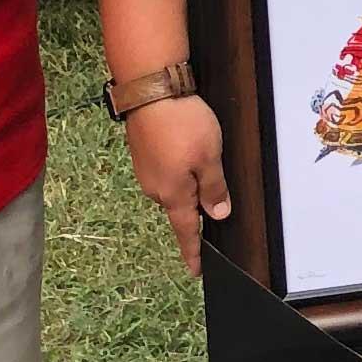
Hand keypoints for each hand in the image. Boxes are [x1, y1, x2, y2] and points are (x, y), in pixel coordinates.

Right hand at [124, 94, 230, 275]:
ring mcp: (147, 169)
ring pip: (173, 186)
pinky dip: (179, 168)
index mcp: (172, 194)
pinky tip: (187, 151)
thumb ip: (214, 188)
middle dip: (195, 207)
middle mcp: (155, 187)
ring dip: (188, 182)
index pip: (186, 230)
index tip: (196, 270)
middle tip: (213, 205)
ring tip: (203, 164)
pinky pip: (166, 170)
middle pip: (180, 207)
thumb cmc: (181, 123)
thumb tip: (217, 213)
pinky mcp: (144, 152)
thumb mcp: (209, 157)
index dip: (193, 251)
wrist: (150, 90)